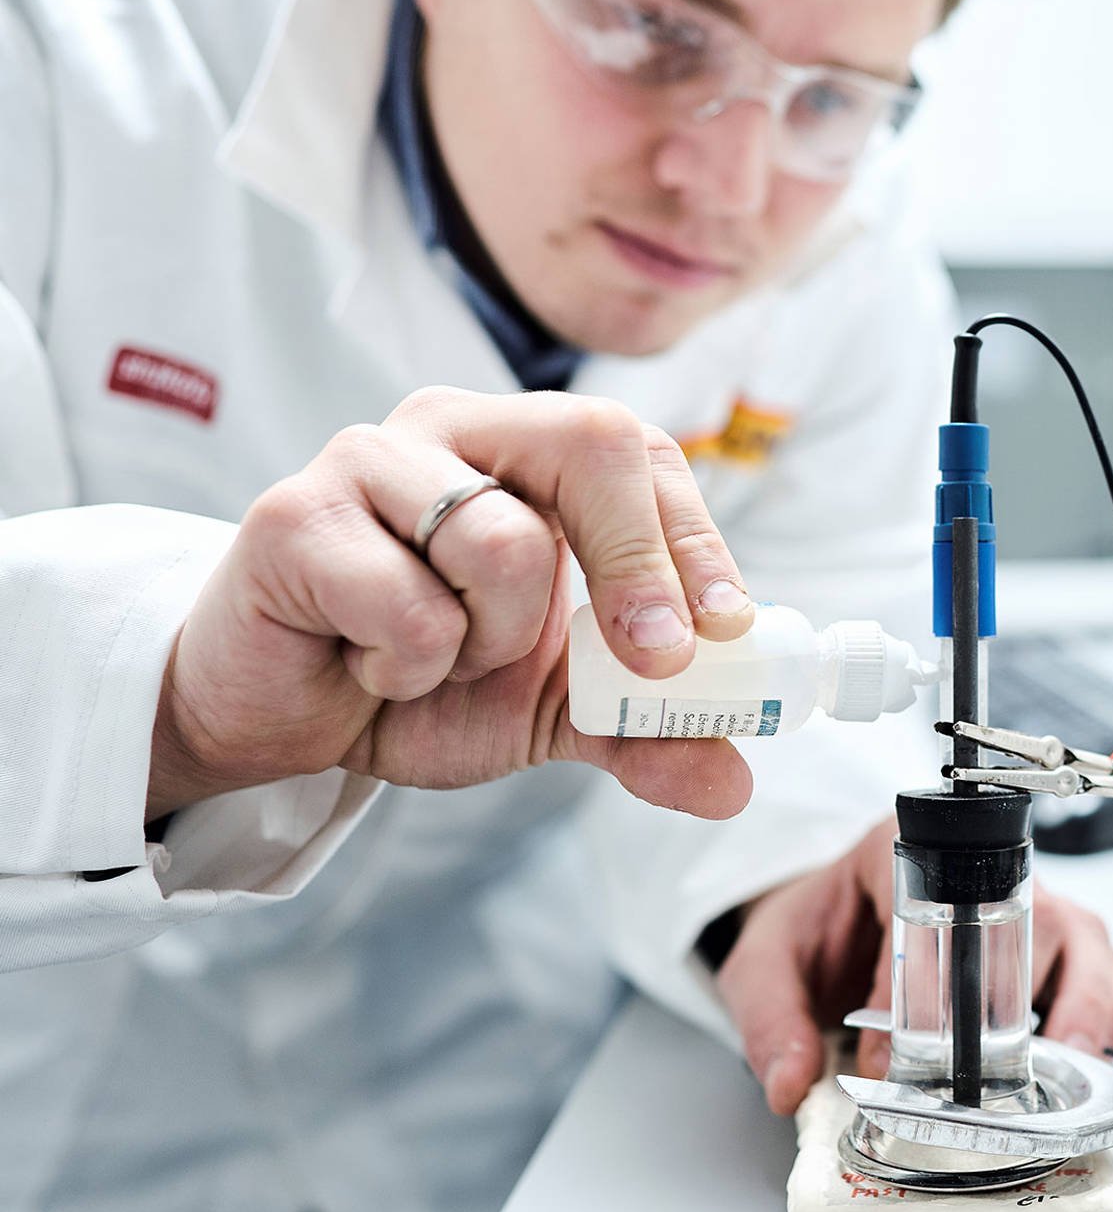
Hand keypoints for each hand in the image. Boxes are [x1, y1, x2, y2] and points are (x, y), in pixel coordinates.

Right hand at [149, 387, 759, 821]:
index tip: (728, 630)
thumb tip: (733, 784)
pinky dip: (409, 667)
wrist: (281, 717)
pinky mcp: (293, 516)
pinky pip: (409, 606)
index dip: (694, 539)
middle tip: (645, 659)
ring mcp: (368, 458)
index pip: (642, 452)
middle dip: (637, 567)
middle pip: (593, 445)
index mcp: (525, 447)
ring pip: (506, 544)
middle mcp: (454, 428)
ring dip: (494, 642)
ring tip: (436, 657)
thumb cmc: (418, 677)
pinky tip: (367, 664)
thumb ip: (643, 732)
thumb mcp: (552, 711)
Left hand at [718, 818, 1112, 1115]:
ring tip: (1065, 1068)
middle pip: (1032, 918)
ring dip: (1084, 1009)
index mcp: (898, 853)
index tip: (893, 1057)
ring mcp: (1027, 906)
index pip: (929, 912)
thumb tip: (791, 1081)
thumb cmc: (815, 932)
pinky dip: (1105, 1016)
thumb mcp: (763, 965)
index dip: (916, 991)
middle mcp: (978, 871)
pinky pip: (1105, 971)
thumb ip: (768, 1020)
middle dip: (1023, 1002)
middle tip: (996, 1075)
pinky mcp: (1055, 946)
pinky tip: (1085, 1062)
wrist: (834, 928)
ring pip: (1084, 941)